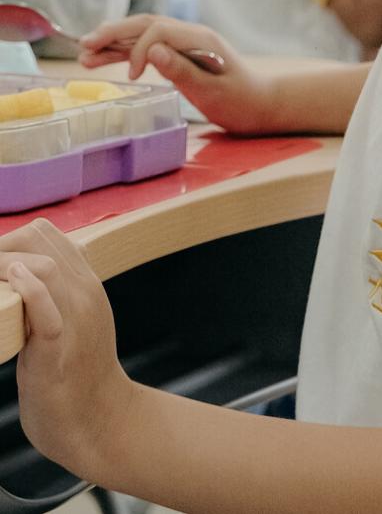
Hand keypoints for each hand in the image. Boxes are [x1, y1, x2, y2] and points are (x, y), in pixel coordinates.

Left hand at [0, 219, 135, 476]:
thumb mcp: (72, 320)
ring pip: (45, 267)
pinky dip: (28, 291)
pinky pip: (46, 310)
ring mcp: (75, 319)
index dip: (12, 242)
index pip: (48, 235)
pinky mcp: (58, 350)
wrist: (98, 420)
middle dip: (3, 249)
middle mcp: (84, 293)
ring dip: (5, 267)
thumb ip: (54, 293)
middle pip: (41, 239)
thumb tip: (22, 272)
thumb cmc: (74, 373)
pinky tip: (11, 286)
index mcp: (86, 283)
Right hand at [80, 16, 270, 132]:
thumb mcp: (212, 90)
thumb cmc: (241, 101)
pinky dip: (126, 52)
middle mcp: (191, 35)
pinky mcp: (181, 55)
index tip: (131, 77)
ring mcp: (185, 43)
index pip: (158, 31)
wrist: (262, 104)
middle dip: (113, 33)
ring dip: (114, 42)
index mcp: (200, 39)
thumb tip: (151, 51)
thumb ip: (182, 70)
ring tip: (84, 54)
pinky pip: (149, 47)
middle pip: (145, 25)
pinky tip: (104, 58)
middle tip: (84, 46)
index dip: (138, 50)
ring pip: (143, 35)